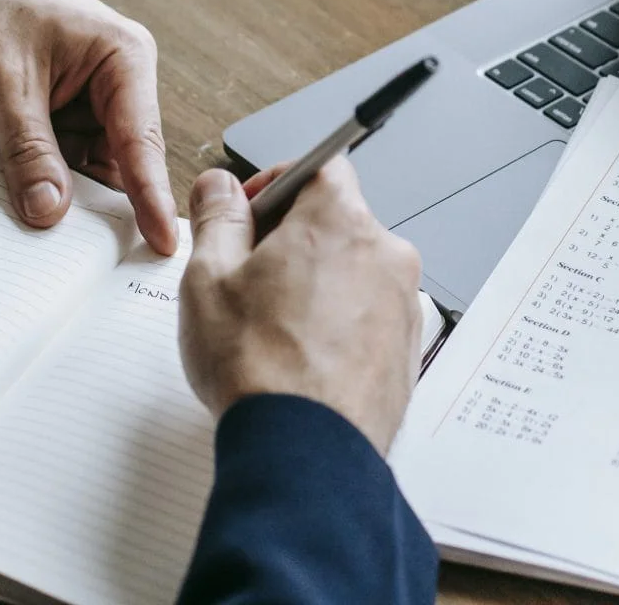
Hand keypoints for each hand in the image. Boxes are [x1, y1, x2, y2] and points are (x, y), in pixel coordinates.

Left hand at [0, 0, 179, 254]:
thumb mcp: (5, 81)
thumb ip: (29, 149)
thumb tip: (50, 210)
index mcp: (124, 57)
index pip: (141, 140)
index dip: (151, 196)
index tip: (160, 242)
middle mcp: (118, 82)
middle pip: (122, 161)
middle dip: (105, 205)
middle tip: (100, 261)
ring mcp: (92, 102)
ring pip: (90, 168)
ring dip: (69, 196)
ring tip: (54, 240)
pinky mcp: (65, 116)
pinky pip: (63, 162)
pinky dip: (46, 182)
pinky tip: (33, 206)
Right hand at [179, 159, 422, 454]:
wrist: (306, 452)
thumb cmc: (260, 368)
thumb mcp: (209, 279)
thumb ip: (217, 218)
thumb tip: (219, 187)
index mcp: (340, 221)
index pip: (320, 166)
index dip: (277, 181)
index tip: (249, 210)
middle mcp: (385, 253)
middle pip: (337, 221)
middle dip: (292, 239)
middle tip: (248, 277)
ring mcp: (403, 304)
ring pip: (354, 272)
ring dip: (317, 284)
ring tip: (272, 329)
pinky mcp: (409, 349)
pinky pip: (370, 316)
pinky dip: (340, 324)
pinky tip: (302, 358)